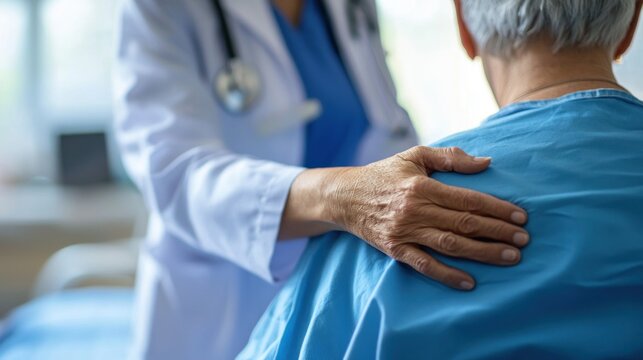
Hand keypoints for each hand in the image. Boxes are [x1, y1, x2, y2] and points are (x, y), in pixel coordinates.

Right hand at [324, 146, 528, 289]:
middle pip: (464, 224)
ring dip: (483, 253)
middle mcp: (414, 209)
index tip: (521, 217)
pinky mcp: (395, 249)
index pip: (467, 200)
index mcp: (422, 185)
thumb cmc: (384, 174)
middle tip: (524, 241)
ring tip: (510, 258)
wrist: (345, 197)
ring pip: (450, 245)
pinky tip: (470, 282)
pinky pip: (424, 265)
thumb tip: (486, 162)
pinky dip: (447, 274)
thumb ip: (450, 157)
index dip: (497, 209)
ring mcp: (404, 231)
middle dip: (498, 232)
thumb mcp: (414, 155)